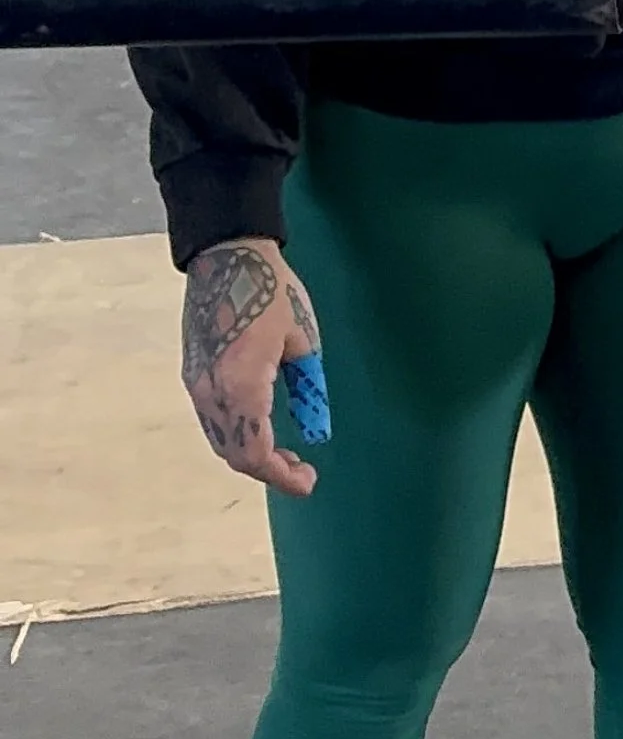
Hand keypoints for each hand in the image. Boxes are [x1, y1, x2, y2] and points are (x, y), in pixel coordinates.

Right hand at [180, 236, 322, 497]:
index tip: (309, 482)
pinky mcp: (192, 374)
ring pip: (221, 441)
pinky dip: (237, 437)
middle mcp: (210, 394)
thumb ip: (308, 389)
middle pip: (235, 455)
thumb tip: (314, 428)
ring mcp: (196, 385)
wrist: (226, 256)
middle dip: (269, 470)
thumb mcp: (302, 342)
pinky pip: (213, 422)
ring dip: (252, 455)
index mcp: (241, 387)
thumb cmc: (272, 293)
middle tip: (302, 470)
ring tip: (286, 455)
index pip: (256, 454)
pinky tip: (261, 429)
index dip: (282, 477)